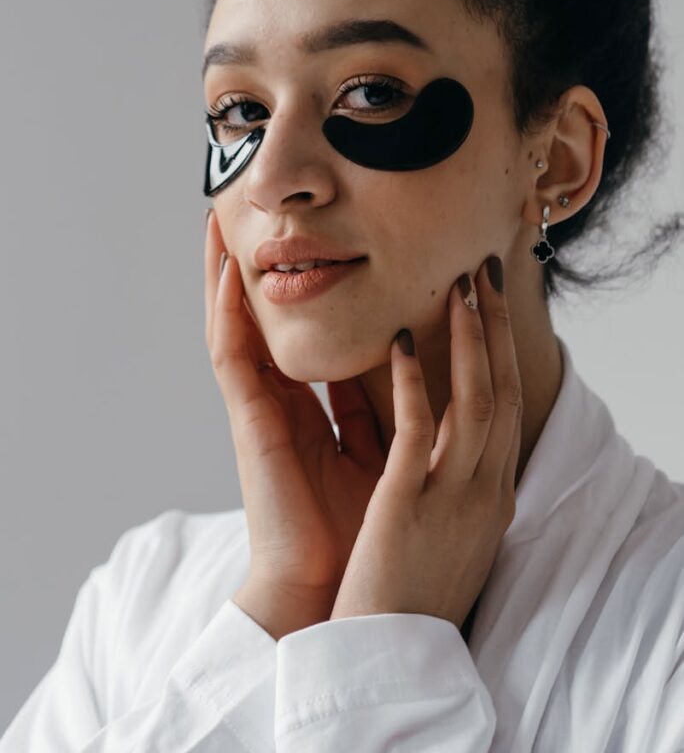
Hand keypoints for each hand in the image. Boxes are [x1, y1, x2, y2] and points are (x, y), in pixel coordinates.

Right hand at [205, 211, 386, 633]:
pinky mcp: (250, 422)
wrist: (335, 588)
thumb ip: (384, 407)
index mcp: (311, 410)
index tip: (298, 244)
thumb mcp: (382, 450)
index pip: (298, 335)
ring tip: (218, 222)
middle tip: (242, 215)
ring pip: (235, 328)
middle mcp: (280, 402)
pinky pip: (232, 357)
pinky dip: (227, 312)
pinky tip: (229, 271)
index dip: (295, 290)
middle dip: (253, 271)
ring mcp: (260, 410)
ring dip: (223, 276)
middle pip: (259, 322)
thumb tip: (410, 361)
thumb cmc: (360, 525)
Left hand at [329, 255, 521, 631]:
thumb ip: (456, 483)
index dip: (501, 352)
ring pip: (473, 400)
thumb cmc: (412, 591)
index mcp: (492, 495)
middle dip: (495, 329)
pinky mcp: (409, 503)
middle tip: (485, 272)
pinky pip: (418, 429)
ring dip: (467, 339)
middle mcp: (485, 490)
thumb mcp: (451, 531)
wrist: (387, 657)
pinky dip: (411, 381)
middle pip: (501, 392)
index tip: (490, 307)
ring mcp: (452, 496)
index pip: (506, 408)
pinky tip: (397, 340)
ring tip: (457, 286)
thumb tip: (448, 445)